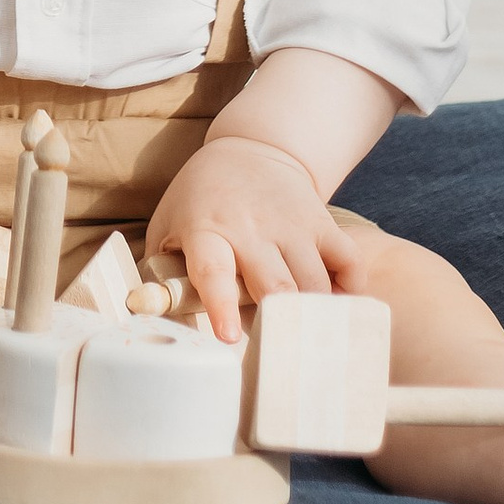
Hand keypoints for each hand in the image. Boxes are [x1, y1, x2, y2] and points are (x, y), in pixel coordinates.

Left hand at [143, 132, 368, 342]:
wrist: (250, 148)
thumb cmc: (201, 198)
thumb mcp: (168, 224)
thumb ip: (159, 271)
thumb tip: (153, 323)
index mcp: (207, 230)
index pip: (213, 269)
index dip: (221, 305)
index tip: (229, 336)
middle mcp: (251, 228)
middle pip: (275, 286)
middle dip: (281, 325)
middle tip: (280, 355)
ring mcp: (291, 225)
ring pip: (313, 283)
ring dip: (314, 316)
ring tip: (308, 338)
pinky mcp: (321, 221)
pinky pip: (348, 261)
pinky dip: (350, 289)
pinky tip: (337, 303)